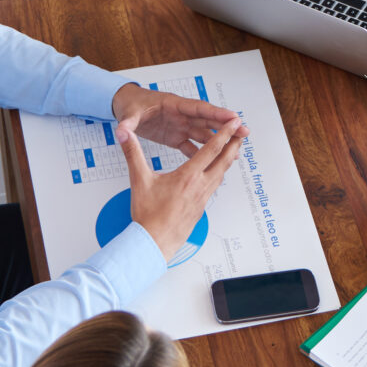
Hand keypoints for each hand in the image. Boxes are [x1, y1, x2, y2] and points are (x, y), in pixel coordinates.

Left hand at [114, 83, 238, 153]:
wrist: (124, 106)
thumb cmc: (129, 105)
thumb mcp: (127, 114)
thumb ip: (126, 123)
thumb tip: (120, 130)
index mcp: (172, 105)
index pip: (198, 108)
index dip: (216, 113)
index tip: (232, 116)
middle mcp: (180, 115)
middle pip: (207, 120)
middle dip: (226, 125)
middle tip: (244, 131)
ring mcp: (180, 126)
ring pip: (204, 133)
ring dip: (219, 140)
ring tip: (236, 148)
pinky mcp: (175, 136)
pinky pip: (193, 145)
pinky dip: (204, 152)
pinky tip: (216, 160)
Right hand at [120, 115, 245, 261]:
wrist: (154, 242)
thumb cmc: (148, 216)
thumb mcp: (139, 180)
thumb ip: (132, 153)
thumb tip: (124, 134)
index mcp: (188, 176)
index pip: (211, 150)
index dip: (224, 134)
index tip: (234, 123)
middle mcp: (200, 186)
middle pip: (224, 161)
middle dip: (234, 145)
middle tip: (242, 133)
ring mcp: (202, 198)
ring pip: (220, 175)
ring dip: (228, 160)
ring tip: (231, 151)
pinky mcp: (200, 208)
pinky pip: (214, 187)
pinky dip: (218, 175)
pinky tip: (214, 175)